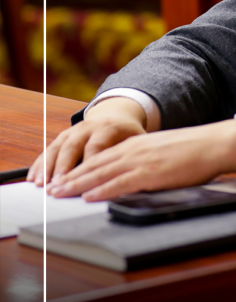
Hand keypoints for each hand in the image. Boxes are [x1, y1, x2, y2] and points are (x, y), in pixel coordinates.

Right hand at [27, 96, 147, 186]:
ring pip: (57, 149)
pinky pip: (48, 150)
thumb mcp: (136, 140)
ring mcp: (73, 131)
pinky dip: (39, 164)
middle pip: (73, 148)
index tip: (85, 183)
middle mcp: (88, 127)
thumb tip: (132, 178)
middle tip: (57, 187)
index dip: (89, 164)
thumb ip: (132, 156)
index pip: (97, 146)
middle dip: (63, 168)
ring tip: (41, 185)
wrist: (115, 114)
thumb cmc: (128, 133)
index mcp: (108, 127)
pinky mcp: (63, 137)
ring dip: (47, 168)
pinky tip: (33, 178)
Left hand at [45, 120, 235, 200]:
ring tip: (60, 193)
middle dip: (71, 177)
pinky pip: (120, 182)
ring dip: (78, 184)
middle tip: (52, 188)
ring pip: (101, 174)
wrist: (212, 144)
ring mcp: (141, 160)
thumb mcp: (162, 152)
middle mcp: (134, 150)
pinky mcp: (151, 173)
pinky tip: (89, 196)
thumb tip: (131, 177)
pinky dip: (102, 190)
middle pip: (95, 165)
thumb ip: (144, 162)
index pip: (100, 157)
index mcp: (136, 144)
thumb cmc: (193, 150)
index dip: (80, 169)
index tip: (64, 178)